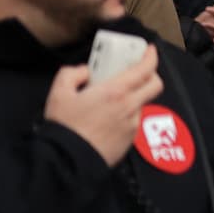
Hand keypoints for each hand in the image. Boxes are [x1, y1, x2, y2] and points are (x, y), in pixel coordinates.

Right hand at [44, 46, 163, 165]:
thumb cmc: (65, 126)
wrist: (67, 161)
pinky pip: (133, 122)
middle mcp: (130, 107)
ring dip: (134, 97)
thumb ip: (72, 74)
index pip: (146, 69)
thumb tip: (85, 71)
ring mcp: (133, 125)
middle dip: (150, 75)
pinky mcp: (130, 141)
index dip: (151, 56)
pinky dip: (126, 115)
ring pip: (142, 104)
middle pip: (155, 85)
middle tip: (136, 72)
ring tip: (112, 100)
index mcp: (116, 91)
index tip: (149, 51)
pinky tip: (108, 119)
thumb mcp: (59, 94)